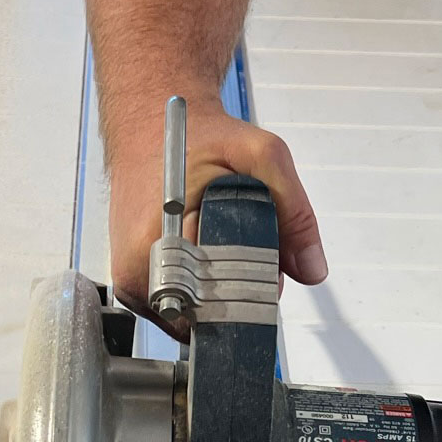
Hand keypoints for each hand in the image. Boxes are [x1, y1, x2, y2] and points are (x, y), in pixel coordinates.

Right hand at [107, 99, 326, 318]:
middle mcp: (136, 269)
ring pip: (191, 317)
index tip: (267, 273)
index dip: (251, 293)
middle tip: (250, 250)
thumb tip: (311, 268)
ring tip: (222, 246)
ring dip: (218, 293)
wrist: (148, 124)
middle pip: (204, 317)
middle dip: (238, 293)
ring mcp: (130, 280)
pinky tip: (204, 254)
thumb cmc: (195, 136)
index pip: (214, 306)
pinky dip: (200, 289)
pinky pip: (177, 306)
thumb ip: (294, 210)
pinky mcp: (132, 282)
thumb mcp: (260, 155)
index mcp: (159, 241)